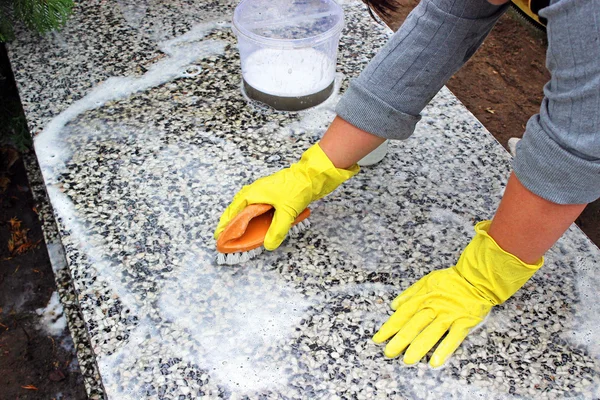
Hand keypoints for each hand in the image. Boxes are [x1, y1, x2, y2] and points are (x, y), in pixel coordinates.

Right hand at [214, 144, 358, 249]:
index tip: (219, 237)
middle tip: (225, 237)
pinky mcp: (269, 194)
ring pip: (244, 207)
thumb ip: (277, 229)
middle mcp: (253, 192)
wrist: (310, 175)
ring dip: (240, 219)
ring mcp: (261, 192)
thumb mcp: (287, 212)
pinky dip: (250, 215)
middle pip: (236, 209)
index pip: (233, 212)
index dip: (225, 226)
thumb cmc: (297, 188)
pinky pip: (254, 206)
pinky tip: (254, 223)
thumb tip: (268, 245)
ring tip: (237, 232)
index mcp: (252, 194)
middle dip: (230, 223)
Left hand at [373, 220, 542, 366]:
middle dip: (400, 340)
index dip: (390, 327)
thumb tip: (393, 305)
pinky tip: (435, 362)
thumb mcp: (426, 281)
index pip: (402, 314)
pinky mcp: (464, 322)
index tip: (378, 339)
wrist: (477, 278)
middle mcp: (433, 307)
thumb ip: (409, 294)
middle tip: (389, 352)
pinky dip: (444, 349)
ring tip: (408, 360)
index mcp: (423, 297)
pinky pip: (453, 338)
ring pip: (431, 333)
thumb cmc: (450, 280)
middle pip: (414, 325)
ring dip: (419, 347)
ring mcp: (449, 315)